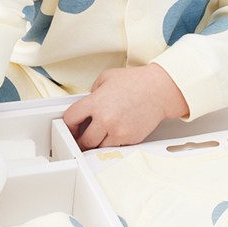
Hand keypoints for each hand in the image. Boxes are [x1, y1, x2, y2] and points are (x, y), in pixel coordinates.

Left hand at [63, 65, 188, 150]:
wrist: (159, 90)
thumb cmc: (136, 82)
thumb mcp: (106, 78)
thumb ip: (92, 92)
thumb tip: (86, 107)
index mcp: (96, 102)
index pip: (70, 119)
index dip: (68, 125)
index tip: (71, 126)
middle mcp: (106, 119)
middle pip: (83, 140)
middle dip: (81, 140)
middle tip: (81, 138)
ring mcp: (118, 131)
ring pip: (98, 148)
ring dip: (97, 143)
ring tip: (99, 135)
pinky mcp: (130, 140)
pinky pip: (114, 148)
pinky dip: (112, 143)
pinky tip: (114, 132)